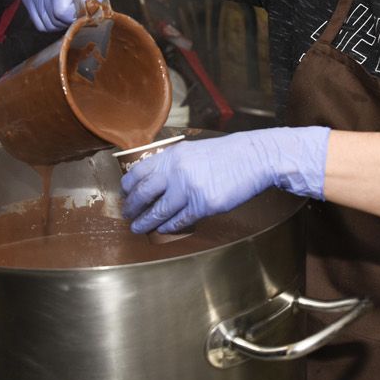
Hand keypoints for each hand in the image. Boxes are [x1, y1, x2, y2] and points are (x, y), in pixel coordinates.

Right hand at [21, 0, 113, 31]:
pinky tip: (58, 10)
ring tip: (69, 9)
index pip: (62, 12)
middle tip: (78, 10)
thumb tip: (91, 5)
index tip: (84, 10)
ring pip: (45, 24)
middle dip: (69, 21)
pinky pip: (38, 23)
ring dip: (60, 23)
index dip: (76, 17)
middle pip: (53, 19)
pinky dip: (50, 22)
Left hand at [121, 127, 328, 233]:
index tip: (126, 193)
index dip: (128, 186)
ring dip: (145, 222)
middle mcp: (176, 171)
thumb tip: (151, 180)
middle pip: (143, 193)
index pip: (138, 172)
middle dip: (132, 207)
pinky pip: (179, 220)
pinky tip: (163, 229)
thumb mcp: (192, 151)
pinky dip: (168, 226)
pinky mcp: (203, 205)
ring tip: (139, 228)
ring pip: (158, 211)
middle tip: (128, 214)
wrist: (253, 159)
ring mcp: (189, 189)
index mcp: (172, 155)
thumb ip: (171, 163)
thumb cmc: (225, 155)